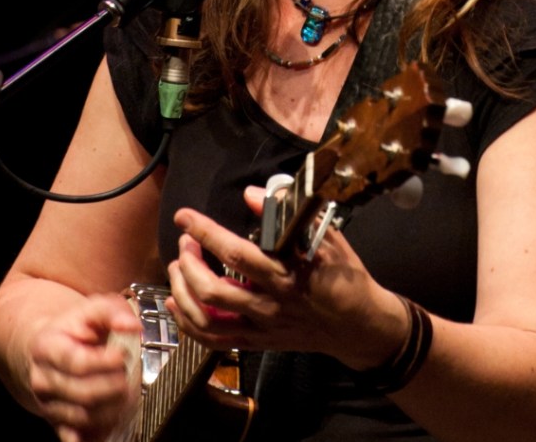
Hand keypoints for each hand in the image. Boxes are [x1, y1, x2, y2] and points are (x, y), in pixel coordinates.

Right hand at [26, 293, 141, 441]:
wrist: (47, 348)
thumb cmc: (74, 327)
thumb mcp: (91, 309)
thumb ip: (113, 311)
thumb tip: (133, 326)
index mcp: (47, 347)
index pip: (77, 363)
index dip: (105, 363)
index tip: (123, 355)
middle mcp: (42, 379)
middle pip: (82, 392)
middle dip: (113, 386)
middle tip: (127, 375)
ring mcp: (47, 404)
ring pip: (82, 417)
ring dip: (111, 409)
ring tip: (124, 392)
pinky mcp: (54, 422)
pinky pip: (74, 437)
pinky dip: (94, 434)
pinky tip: (109, 423)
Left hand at [165, 188, 406, 370]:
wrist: (359, 324)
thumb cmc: (344, 275)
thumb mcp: (326, 235)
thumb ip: (287, 213)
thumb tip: (252, 193)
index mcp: (287, 275)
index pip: (236, 254)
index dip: (205, 233)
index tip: (185, 216)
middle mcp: (270, 305)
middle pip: (212, 290)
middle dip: (189, 261)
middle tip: (186, 240)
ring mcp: (262, 328)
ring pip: (207, 319)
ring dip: (182, 291)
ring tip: (178, 266)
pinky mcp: (258, 343)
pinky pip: (214, 340)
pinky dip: (189, 322)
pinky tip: (177, 301)